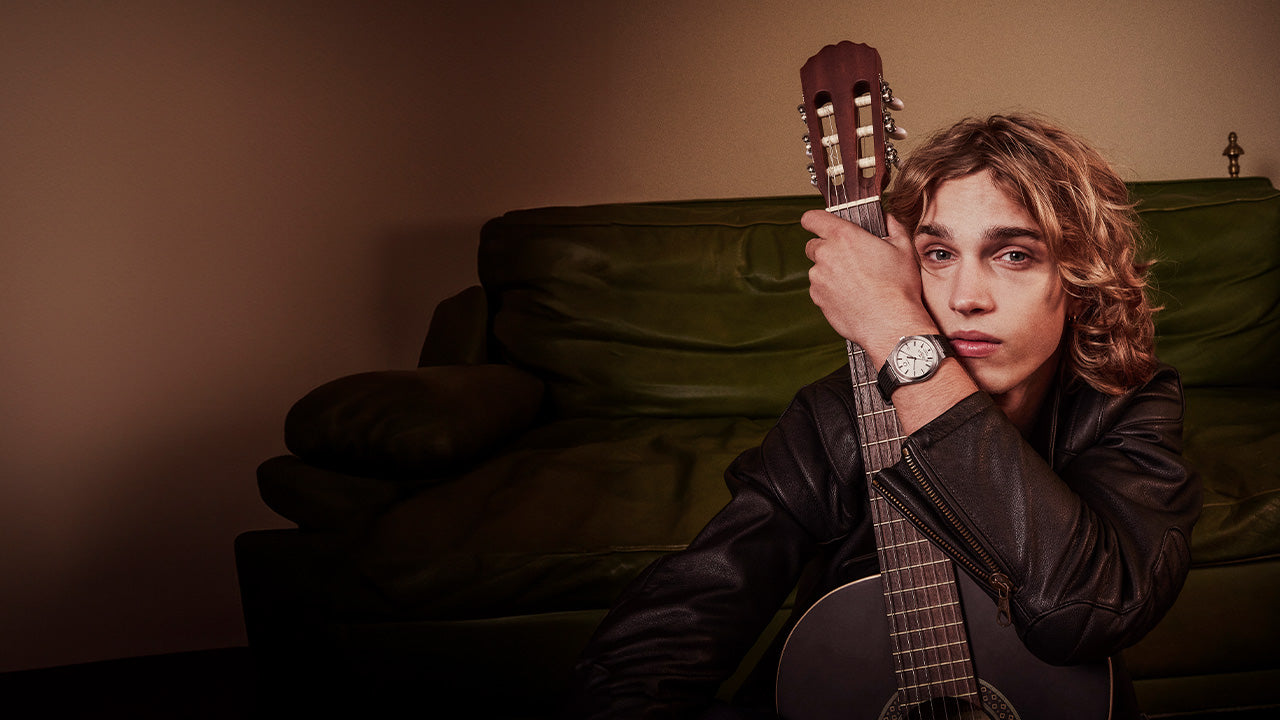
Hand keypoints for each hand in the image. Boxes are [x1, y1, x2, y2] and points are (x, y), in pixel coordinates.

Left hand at [801, 209, 936, 364]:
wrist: (891, 323)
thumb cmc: (898, 287)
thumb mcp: (903, 248)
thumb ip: (893, 226)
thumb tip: (888, 217)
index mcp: (843, 236)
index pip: (812, 218)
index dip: (814, 220)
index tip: (819, 224)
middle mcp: (825, 255)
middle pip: (813, 245)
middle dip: (826, 249)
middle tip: (848, 258)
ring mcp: (818, 278)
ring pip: (817, 269)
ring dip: (829, 272)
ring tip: (854, 282)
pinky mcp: (818, 299)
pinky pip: (819, 289)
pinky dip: (829, 291)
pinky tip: (850, 296)